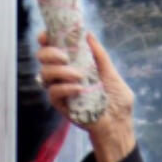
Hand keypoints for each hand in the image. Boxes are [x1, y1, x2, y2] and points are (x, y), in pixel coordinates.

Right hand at [36, 30, 135, 161]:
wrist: (118, 126)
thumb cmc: (117, 102)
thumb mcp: (112, 74)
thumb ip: (100, 56)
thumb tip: (88, 35)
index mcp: (75, 64)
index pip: (54, 47)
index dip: (46, 38)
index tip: (47, 35)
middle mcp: (64, 75)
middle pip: (43, 58)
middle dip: (49, 52)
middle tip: (65, 57)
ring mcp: (61, 90)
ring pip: (45, 74)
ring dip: (60, 71)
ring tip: (79, 76)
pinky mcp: (61, 105)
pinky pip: (53, 92)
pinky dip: (65, 87)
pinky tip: (79, 88)